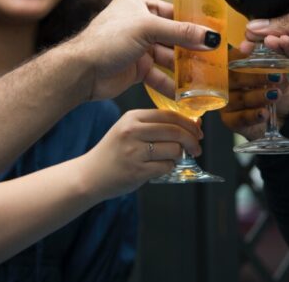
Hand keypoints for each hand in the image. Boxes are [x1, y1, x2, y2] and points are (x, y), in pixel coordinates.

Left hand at [71, 0, 221, 100]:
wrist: (82, 72)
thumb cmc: (106, 40)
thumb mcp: (147, 29)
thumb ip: (181, 32)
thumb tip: (210, 37)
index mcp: (138, 3)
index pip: (173, 11)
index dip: (193, 23)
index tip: (214, 33)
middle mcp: (139, 23)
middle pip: (173, 36)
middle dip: (191, 48)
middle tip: (214, 58)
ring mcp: (138, 47)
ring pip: (168, 57)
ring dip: (183, 68)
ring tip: (204, 77)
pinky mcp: (137, 68)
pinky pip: (159, 74)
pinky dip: (171, 83)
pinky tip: (185, 93)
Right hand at [79, 109, 202, 199]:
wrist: (90, 175)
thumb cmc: (115, 151)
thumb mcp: (130, 129)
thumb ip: (158, 126)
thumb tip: (194, 124)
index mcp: (132, 117)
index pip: (169, 115)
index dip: (189, 123)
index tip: (198, 131)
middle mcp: (132, 131)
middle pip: (175, 131)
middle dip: (192, 140)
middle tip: (197, 148)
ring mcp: (134, 151)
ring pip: (173, 149)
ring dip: (179, 156)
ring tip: (172, 158)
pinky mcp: (136, 170)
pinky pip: (166, 166)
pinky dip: (169, 167)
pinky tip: (161, 167)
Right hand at [218, 49, 288, 140]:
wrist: (282, 115)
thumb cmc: (275, 89)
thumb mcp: (280, 77)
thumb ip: (278, 69)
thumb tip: (278, 63)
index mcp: (235, 68)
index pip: (233, 58)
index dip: (241, 55)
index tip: (252, 50)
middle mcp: (226, 84)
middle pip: (234, 78)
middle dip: (255, 76)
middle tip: (274, 76)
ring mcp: (226, 103)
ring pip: (239, 98)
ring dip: (258, 96)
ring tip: (275, 95)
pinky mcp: (230, 120)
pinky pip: (239, 117)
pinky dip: (253, 115)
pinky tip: (264, 113)